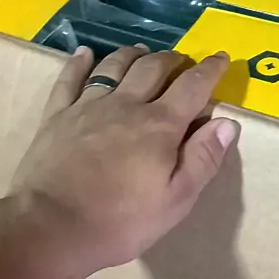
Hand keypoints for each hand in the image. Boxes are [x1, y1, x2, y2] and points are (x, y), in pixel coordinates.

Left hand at [11, 45, 239, 276]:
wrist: (50, 226)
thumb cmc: (119, 222)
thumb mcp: (175, 201)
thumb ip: (203, 159)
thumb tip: (228, 122)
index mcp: (159, 126)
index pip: (192, 87)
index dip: (209, 70)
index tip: (221, 58)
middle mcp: (126, 105)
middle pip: (153, 68)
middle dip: (172, 60)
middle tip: (182, 60)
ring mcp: (87, 107)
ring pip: (114, 67)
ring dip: (132, 55)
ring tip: (142, 51)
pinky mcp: (56, 116)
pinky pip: (70, 79)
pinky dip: (79, 63)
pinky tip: (85, 53)